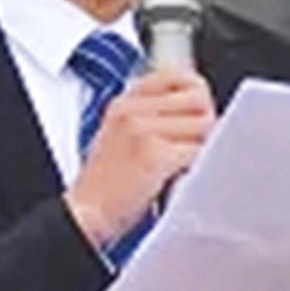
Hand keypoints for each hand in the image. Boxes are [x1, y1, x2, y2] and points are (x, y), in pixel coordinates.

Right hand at [64, 69, 213, 249]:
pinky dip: (199, 166)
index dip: (197, 94)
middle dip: (205, 122)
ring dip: (203, 146)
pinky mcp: (153, 155)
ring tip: (184, 164)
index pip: (179, 76)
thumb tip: (201, 109)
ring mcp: (141, 130)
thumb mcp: (120, 137)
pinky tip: (183, 177)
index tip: (197, 114)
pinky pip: (197, 152)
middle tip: (193, 145)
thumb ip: (153, 116)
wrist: (85, 215)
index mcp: (124, 102)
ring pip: (203, 125)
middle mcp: (131, 110)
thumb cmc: (105, 185)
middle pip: (198, 99)